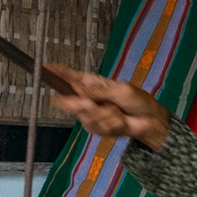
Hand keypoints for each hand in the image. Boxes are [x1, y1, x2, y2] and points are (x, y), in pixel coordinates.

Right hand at [51, 67, 172, 151]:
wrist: (151, 121)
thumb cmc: (138, 100)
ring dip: (105, 116)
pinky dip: (112, 125)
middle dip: (80, 105)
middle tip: (91, 104)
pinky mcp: (97, 129)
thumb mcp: (121, 90)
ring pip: (86, 117)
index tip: (45, 68)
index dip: (58, 74)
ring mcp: (91, 115)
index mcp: (92, 85)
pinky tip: (121, 122)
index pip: (71, 78)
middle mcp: (88, 98)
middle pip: (69, 102)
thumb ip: (100, 90)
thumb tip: (80, 88)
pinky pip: (97, 128)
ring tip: (118, 113)